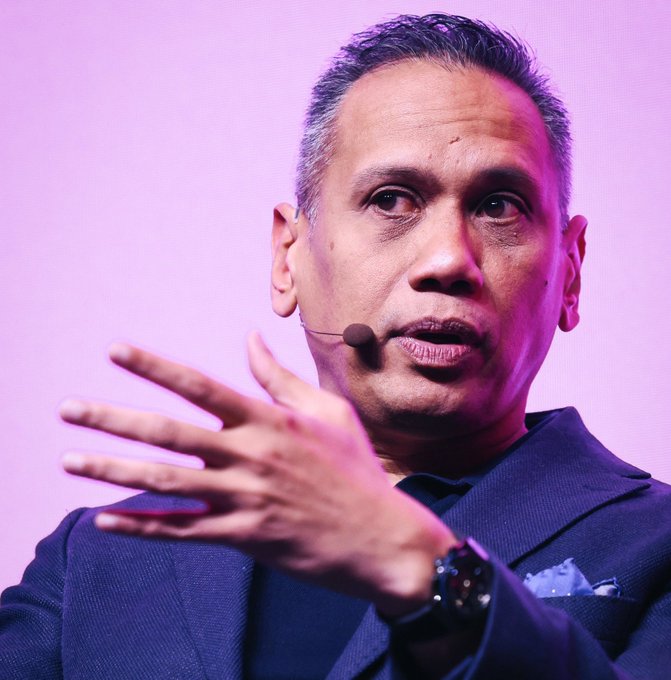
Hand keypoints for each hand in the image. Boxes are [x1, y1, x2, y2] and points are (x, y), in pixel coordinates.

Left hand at [60, 333, 456, 613]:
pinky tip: (106, 519)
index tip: (117, 350)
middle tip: (68, 409)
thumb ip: (281, 378)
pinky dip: (142, 525)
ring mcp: (245, 498)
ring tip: (70, 461)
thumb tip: (250, 339)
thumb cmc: (356, 469)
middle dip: (113, 418)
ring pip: (166, 482)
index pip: (200, 385)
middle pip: (169, 433)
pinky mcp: (244, 535)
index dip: (155, 367)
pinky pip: (183, 530)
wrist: (380, 537)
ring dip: (113, 471)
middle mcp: (251, 455)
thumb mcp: (328, 412)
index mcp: (270, 420)